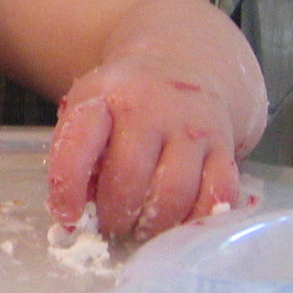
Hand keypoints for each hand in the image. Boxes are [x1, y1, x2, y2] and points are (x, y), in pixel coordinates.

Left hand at [46, 51, 245, 239]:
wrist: (179, 67)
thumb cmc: (123, 102)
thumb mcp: (88, 108)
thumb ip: (74, 155)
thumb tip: (71, 217)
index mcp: (106, 97)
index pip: (79, 144)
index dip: (68, 187)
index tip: (67, 217)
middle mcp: (152, 109)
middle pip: (130, 178)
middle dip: (115, 215)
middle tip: (110, 225)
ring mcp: (192, 128)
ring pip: (174, 193)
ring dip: (152, 225)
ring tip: (140, 226)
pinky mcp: (224, 146)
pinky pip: (218, 197)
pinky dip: (195, 220)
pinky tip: (178, 221)